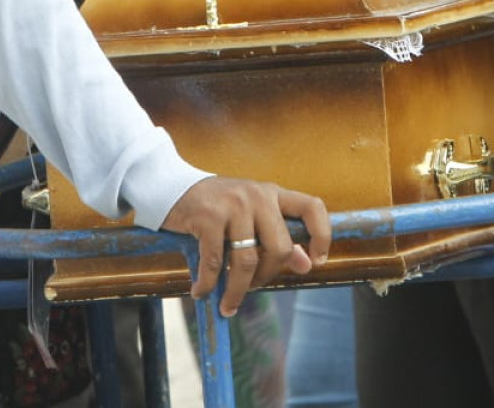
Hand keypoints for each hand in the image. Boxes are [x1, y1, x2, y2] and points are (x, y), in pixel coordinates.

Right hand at [161, 178, 330, 315]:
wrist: (172, 187)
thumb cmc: (217, 207)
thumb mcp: (252, 216)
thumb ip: (277, 237)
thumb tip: (305, 265)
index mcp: (273, 193)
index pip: (312, 207)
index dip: (321, 236)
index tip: (316, 262)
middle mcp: (257, 195)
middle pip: (280, 247)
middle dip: (267, 277)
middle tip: (253, 288)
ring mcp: (233, 204)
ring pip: (248, 260)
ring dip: (237, 290)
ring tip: (228, 304)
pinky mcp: (208, 216)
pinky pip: (215, 262)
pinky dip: (209, 284)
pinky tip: (201, 291)